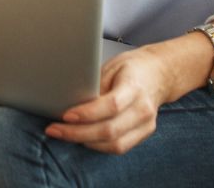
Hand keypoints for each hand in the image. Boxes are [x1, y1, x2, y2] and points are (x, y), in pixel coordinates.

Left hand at [45, 43, 181, 153]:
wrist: (158, 75)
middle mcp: (143, 110)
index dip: (88, 113)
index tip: (66, 115)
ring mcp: (146, 126)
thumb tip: (71, 100)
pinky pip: (120, 147)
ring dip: (86, 142)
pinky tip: (81, 138)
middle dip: (79, 133)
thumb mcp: (111, 66)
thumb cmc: (131, 67)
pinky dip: (98, 145)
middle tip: (54, 129)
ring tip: (63, 134)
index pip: (111, 106)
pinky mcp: (144, 134)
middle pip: (111, 130)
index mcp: (135, 88)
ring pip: (115, 144)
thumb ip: (95, 85)